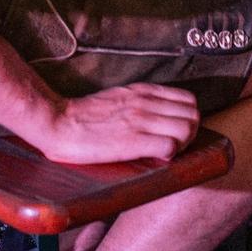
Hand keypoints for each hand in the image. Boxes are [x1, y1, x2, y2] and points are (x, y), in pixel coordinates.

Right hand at [31, 82, 200, 163]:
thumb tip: (160, 115)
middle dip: (190, 133)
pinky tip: (155, 159)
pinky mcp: (132, 141)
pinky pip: (169, 147)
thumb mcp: (119, 97)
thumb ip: (141, 101)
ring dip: (182, 145)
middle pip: (193, 115)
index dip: (188, 118)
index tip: (176, 131)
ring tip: (166, 153)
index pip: (188, 100)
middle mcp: (146, 103)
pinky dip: (168, 156)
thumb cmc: (84, 115)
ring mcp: (140, 121)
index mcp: (143, 92)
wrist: (58, 123)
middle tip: (174, 146)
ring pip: (187, 129)